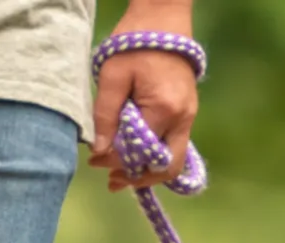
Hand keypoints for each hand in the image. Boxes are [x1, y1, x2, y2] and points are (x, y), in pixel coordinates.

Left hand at [90, 0, 198, 191]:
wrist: (164, 19)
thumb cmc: (134, 43)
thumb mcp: (112, 76)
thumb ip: (106, 115)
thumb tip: (100, 151)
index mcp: (163, 110)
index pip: (140, 152)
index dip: (117, 162)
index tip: (95, 162)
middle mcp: (182, 119)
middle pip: (167, 167)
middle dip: (139, 178)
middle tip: (113, 181)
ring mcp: (189, 117)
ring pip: (173, 159)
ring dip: (148, 169)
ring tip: (122, 173)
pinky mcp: (188, 113)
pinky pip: (174, 144)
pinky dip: (155, 154)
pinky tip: (136, 153)